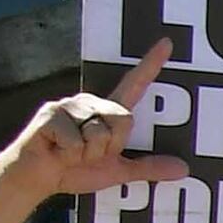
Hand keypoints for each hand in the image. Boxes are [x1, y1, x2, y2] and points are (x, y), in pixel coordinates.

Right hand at [7, 43, 183, 204]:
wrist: (38, 178)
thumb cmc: (74, 170)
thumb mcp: (117, 170)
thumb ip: (148, 168)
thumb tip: (184, 169)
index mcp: (107, 111)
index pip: (134, 86)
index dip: (151, 64)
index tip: (168, 43)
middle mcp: (90, 102)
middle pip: (124, 119)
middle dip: (111, 146)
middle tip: (89, 154)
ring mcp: (69, 105)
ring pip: (100, 133)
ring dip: (88, 153)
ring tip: (70, 153)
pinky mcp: (51, 113)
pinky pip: (77, 141)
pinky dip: (71, 154)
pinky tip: (57, 152)